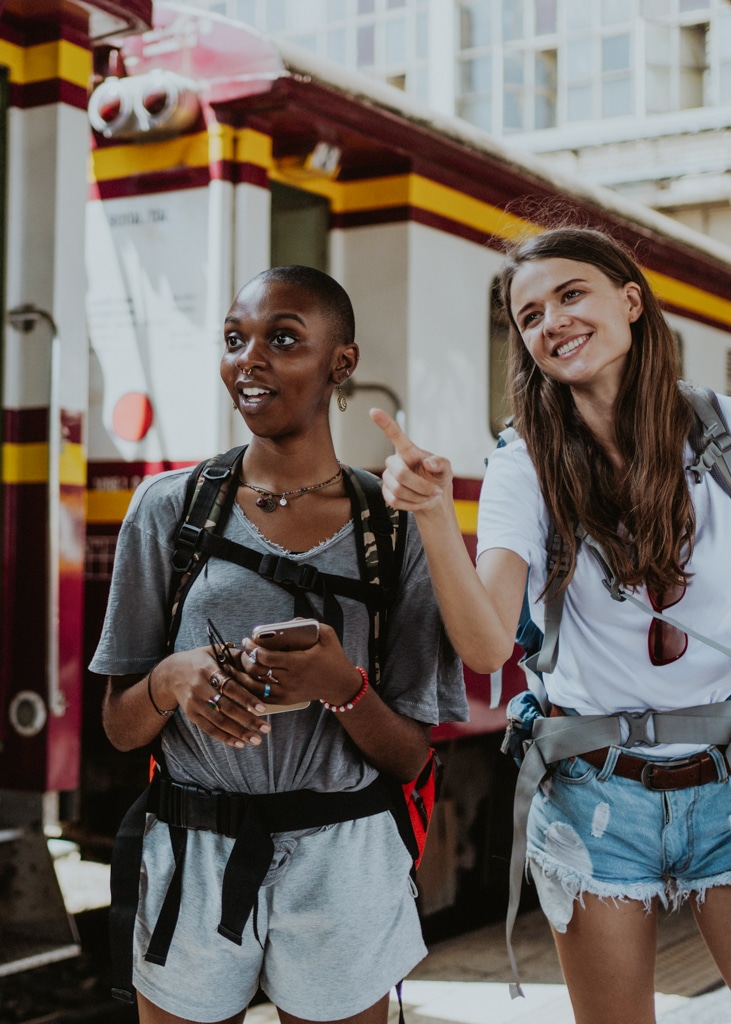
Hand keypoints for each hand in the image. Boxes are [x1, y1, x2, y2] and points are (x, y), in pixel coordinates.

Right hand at [159, 646, 271, 748]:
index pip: (230, 687)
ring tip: (256, 739)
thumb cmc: (200, 660)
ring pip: (218, 721)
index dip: (246, 698)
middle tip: (266, 728)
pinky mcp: (191, 714)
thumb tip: (258, 660)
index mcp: (207, 669)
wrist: (171, 673)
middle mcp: (199, 687)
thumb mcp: (214, 651)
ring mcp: (194, 703)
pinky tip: (240, 743)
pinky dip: (225, 737)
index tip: (262, 709)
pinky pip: (209, 729)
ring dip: (239, 732)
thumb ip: (235, 655)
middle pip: (226, 707)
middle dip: (247, 719)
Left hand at [240, 624, 363, 708]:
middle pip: (257, 671)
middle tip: (243, 651)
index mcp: (299, 662)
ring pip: (256, 687)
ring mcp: (287, 692)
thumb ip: (311, 624)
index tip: (247, 640)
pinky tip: (246, 681)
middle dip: (245, 660)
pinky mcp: (287, 700)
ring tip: (239, 665)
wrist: (341, 685)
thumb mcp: (328, 636)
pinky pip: (263, 698)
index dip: (252, 648)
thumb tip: (292, 621)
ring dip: (244, 676)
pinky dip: (252, 690)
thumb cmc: (334, 658)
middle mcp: (291, 679)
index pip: (266, 657)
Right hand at [369, 408, 453, 512]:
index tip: (374, 411)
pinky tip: (419, 501)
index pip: (395, 435)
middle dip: (421, 486)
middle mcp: (395, 461)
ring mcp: (388, 477)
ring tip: (429, 496)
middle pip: (401, 474)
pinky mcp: (386, 492)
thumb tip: (428, 463)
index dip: (385, 423)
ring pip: (398, 490)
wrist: (433, 498)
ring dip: (419, 497)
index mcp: (408, 451)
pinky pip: (395, 501)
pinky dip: (412, 505)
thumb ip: (441, 463)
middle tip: (436, 491)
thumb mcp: (446, 469)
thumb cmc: (438, 478)